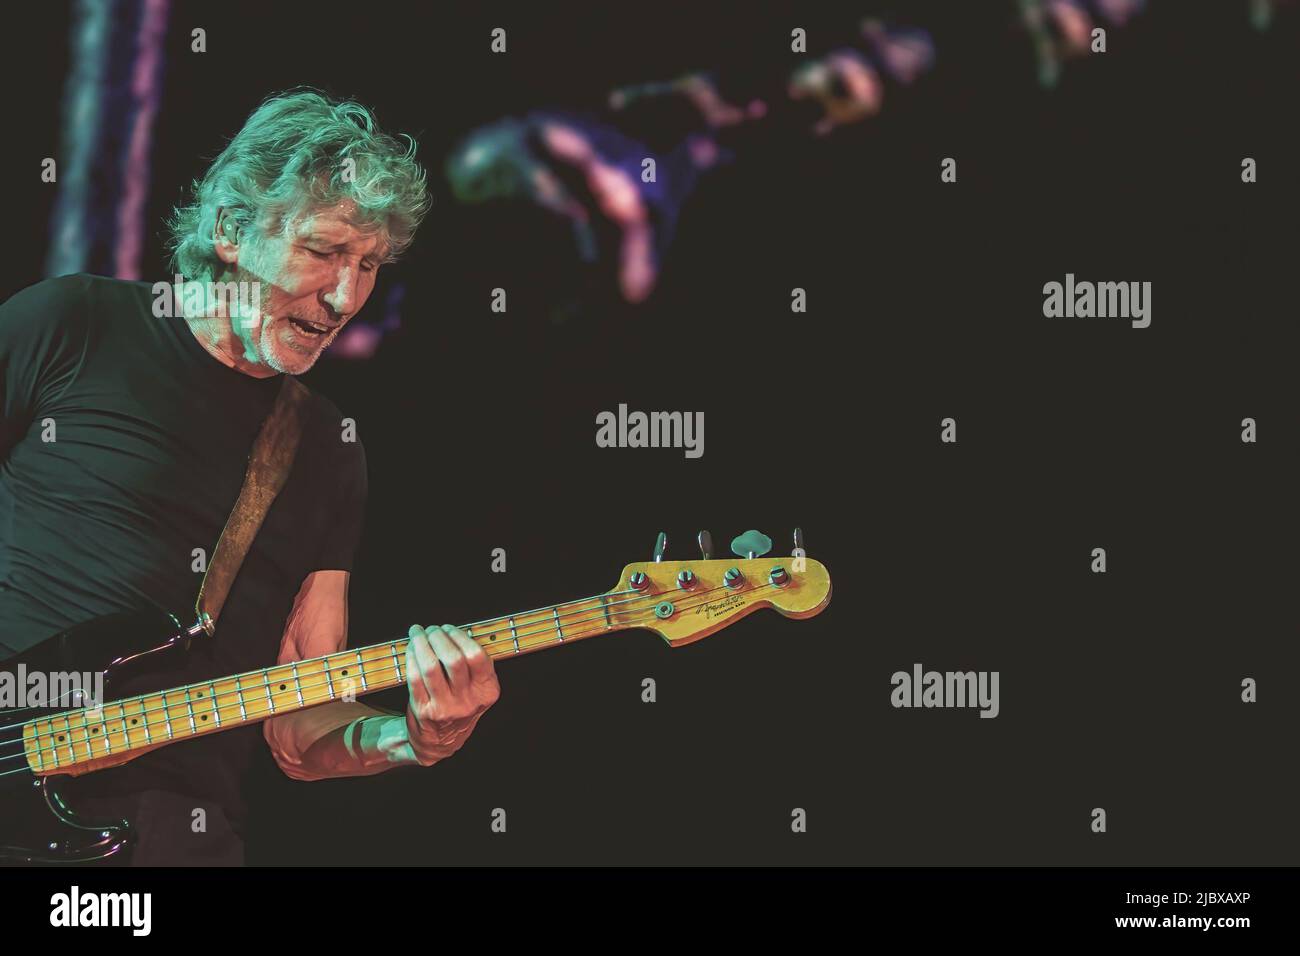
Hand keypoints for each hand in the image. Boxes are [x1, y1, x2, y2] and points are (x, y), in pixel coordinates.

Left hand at [403, 624, 499, 765]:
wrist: (440, 742)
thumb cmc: (459, 706)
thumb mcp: (478, 690)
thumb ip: (475, 666)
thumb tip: (454, 632)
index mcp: (487, 692)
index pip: (476, 656)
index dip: (460, 636)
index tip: (448, 629)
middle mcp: (467, 702)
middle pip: (453, 659)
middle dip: (439, 637)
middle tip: (432, 629)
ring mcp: (444, 708)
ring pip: (431, 666)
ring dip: (421, 643)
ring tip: (418, 633)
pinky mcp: (423, 710)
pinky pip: (414, 677)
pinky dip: (411, 657)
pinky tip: (411, 648)